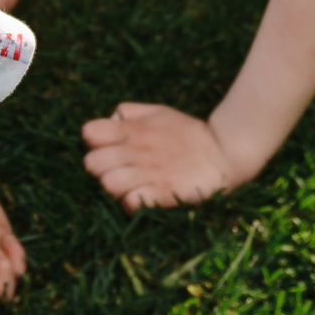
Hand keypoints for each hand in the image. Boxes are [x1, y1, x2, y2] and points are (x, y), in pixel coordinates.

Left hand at [80, 102, 244, 210]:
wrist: (225, 152)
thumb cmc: (186, 134)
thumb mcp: (158, 112)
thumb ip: (130, 113)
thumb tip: (107, 122)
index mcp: (133, 129)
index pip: (90, 132)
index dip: (93, 143)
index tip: (105, 147)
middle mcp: (137, 150)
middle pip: (92, 163)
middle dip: (98, 170)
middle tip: (115, 171)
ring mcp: (150, 172)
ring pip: (108, 184)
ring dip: (113, 188)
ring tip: (127, 187)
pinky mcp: (164, 192)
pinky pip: (132, 202)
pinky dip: (132, 202)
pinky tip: (141, 198)